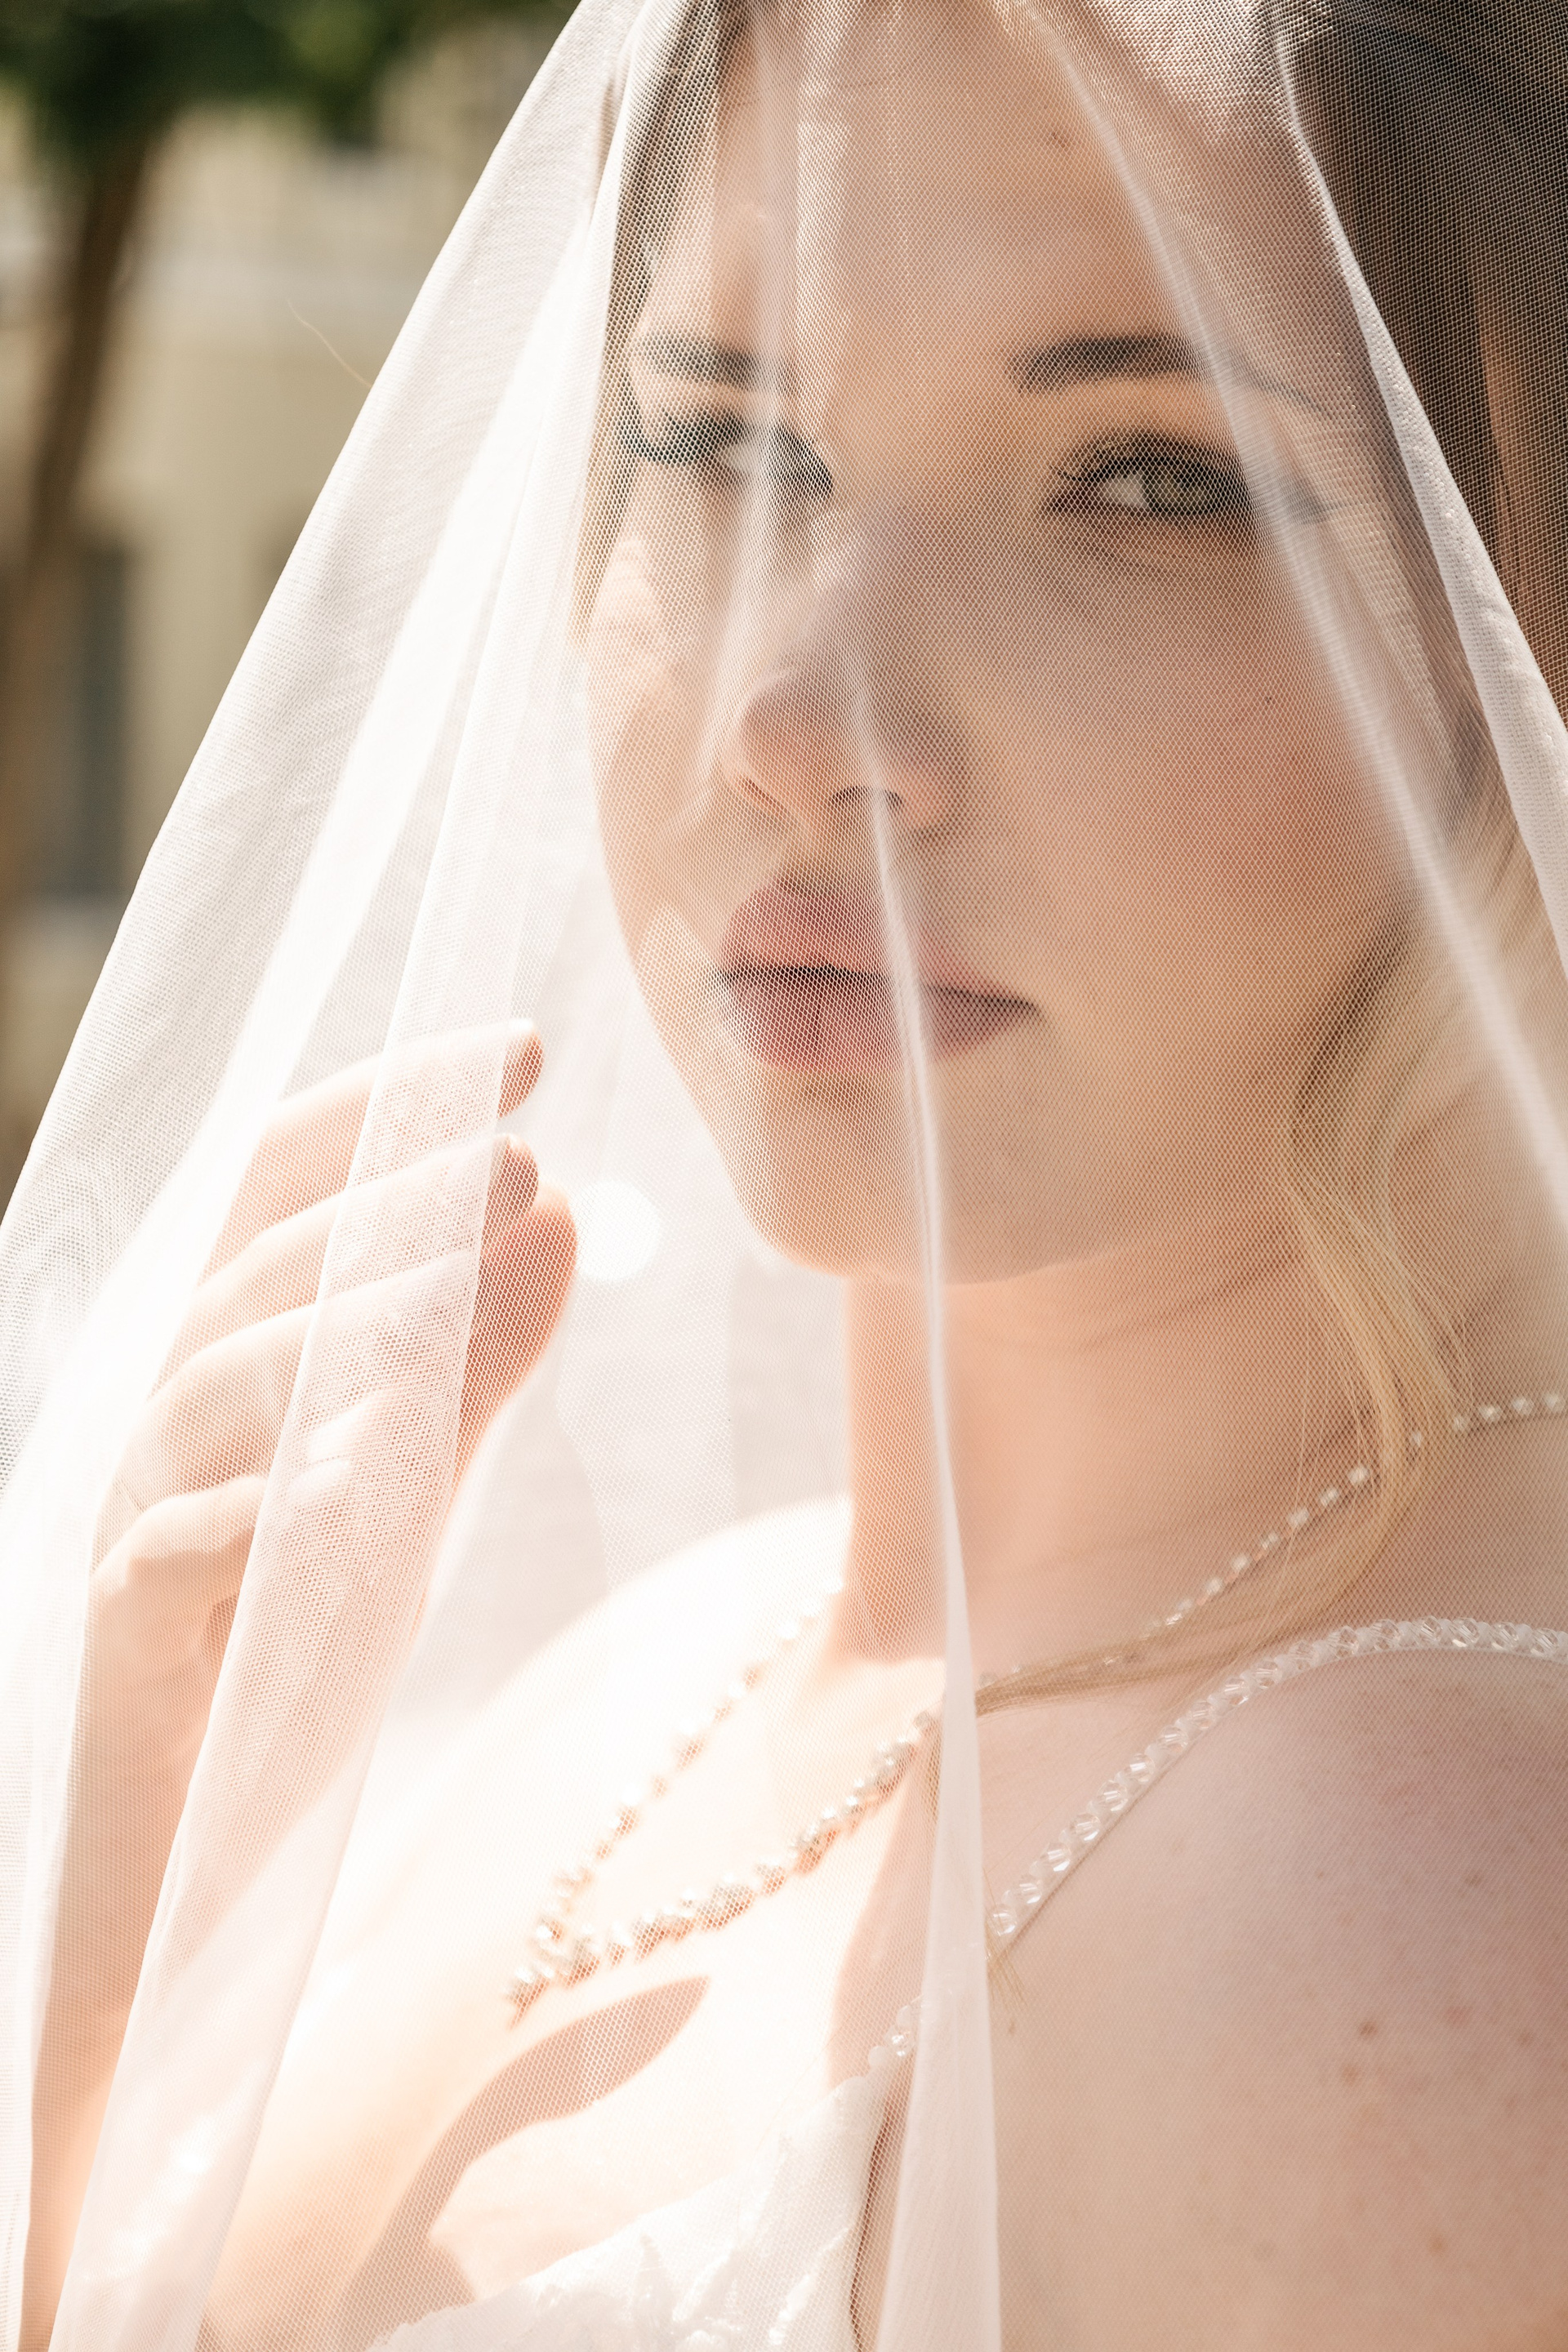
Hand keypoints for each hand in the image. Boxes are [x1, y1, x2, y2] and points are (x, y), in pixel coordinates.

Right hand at [74, 1023, 573, 2020]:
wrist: (204, 1842)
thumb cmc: (301, 1627)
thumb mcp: (415, 1476)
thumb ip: (481, 1359)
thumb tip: (570, 1216)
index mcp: (242, 1352)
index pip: (293, 1187)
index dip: (393, 1106)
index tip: (522, 1047)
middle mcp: (176, 1414)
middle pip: (262, 1271)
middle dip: (388, 1206)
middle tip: (517, 1162)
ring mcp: (140, 1518)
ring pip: (214, 1391)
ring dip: (336, 1331)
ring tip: (454, 1290)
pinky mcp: (130, 1635)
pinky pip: (170, 1557)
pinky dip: (249, 1511)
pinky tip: (338, 1479)